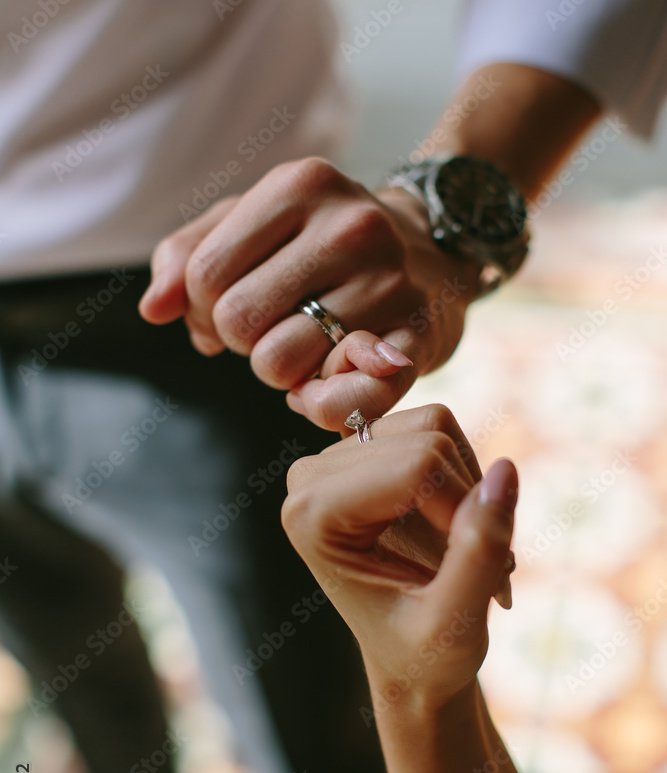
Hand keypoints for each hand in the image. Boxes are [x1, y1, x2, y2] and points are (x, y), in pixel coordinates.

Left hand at [138, 158, 480, 431]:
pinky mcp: (416, 340)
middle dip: (241, 341)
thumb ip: (191, 254)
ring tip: (307, 348)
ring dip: (280, 372)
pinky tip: (328, 384)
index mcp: (300, 185)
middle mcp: (350, 226)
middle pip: (237, 322)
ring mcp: (390, 283)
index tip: (228, 313)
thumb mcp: (256, 224)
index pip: (205, 274)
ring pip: (278, 363)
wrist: (433, 253)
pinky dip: (319, 406)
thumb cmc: (324, 244)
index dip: (202, 310)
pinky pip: (338, 399)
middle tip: (272, 331)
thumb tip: (154, 308)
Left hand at [281, 405, 516, 709]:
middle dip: (467, 503)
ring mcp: (335, 456)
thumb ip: (479, 550)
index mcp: (311, 516)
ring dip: (467, 488)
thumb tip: (506, 468)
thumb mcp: (456, 621)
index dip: (465, 512)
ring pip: (435, 428)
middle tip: (473, 565)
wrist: (409, 660)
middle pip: (427, 443)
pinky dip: (462, 474)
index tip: (471, 572)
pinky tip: (449, 526)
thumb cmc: (424, 655)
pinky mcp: (365, 447)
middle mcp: (310, 476)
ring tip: (461, 548)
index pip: (418, 468)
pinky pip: (436, 427)